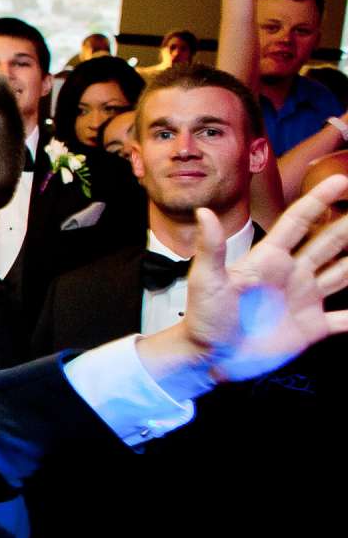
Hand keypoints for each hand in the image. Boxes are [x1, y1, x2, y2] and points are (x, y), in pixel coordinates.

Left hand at [171, 176, 347, 383]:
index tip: (340, 180)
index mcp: (269, 258)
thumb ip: (212, 248)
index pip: (298, 221)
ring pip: (343, 273)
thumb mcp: (207, 280)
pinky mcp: (312, 326)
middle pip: (328, 242)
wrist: (209, 357)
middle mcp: (292, 273)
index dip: (318, 200)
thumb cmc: (204, 316)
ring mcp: (305, 299)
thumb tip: (204, 211)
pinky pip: (346, 319)